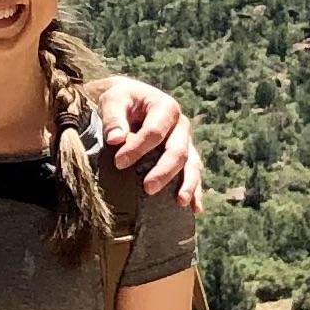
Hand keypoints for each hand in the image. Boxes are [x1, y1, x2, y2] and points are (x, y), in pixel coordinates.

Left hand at [100, 77, 202, 209]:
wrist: (132, 101)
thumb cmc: (122, 101)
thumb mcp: (113, 101)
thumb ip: (113, 118)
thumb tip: (115, 139)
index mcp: (166, 108)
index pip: (154, 132)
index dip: (137, 148)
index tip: (119, 163)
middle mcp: (181, 126)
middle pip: (177, 151)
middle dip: (164, 171)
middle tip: (148, 189)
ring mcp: (186, 142)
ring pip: (192, 164)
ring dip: (187, 184)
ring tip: (180, 202)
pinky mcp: (186, 156)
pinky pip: (194, 174)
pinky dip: (195, 191)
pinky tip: (194, 209)